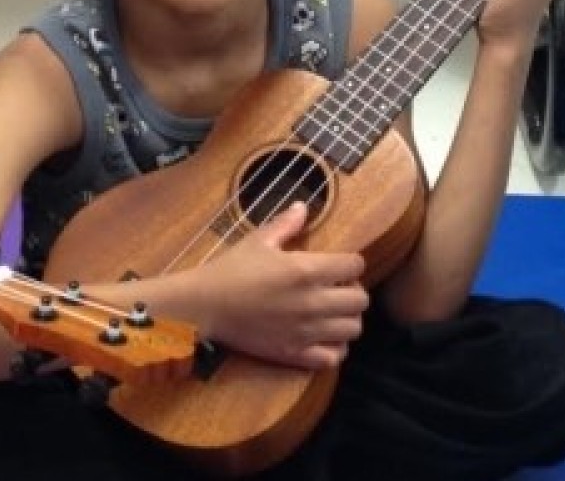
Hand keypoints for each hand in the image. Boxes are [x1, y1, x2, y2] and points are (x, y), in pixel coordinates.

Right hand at [199, 202, 367, 369]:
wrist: (203, 306)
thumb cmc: (230, 270)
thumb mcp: (258, 241)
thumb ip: (286, 224)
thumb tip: (303, 206)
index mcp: (307, 270)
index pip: (356, 265)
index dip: (351, 263)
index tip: (339, 264)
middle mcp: (313, 302)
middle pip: (361, 301)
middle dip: (353, 291)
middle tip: (336, 288)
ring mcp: (305, 332)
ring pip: (352, 330)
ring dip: (347, 319)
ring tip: (332, 313)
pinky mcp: (294, 354)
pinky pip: (333, 358)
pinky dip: (336, 349)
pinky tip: (325, 338)